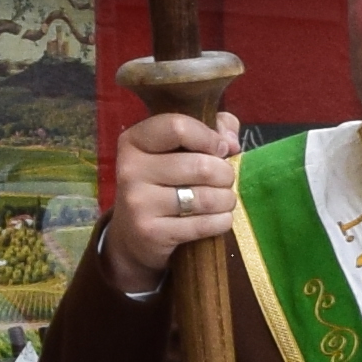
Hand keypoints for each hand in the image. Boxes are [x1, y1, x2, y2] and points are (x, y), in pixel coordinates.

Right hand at [106, 108, 244, 292]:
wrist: (132, 233)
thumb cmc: (164, 182)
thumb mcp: (177, 147)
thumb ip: (212, 128)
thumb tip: (231, 142)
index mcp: (134, 140)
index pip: (178, 128)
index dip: (210, 138)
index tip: (222, 149)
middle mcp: (131, 169)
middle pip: (201, 166)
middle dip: (225, 174)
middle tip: (225, 180)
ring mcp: (138, 203)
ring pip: (206, 197)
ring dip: (226, 199)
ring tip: (224, 200)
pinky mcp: (151, 233)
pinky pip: (203, 225)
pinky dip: (222, 221)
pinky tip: (219, 218)